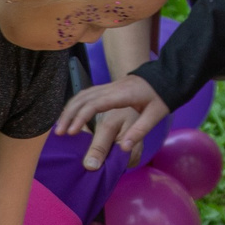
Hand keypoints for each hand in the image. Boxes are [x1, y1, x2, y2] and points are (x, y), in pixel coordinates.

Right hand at [52, 76, 169, 169]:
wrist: (165, 75)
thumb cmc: (161, 95)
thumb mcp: (156, 115)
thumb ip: (139, 131)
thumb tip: (123, 149)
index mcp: (122, 95)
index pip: (96, 104)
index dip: (82, 117)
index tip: (73, 132)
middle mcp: (111, 88)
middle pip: (83, 99)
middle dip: (69, 115)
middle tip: (60, 133)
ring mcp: (108, 86)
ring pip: (81, 95)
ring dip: (69, 110)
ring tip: (60, 127)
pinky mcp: (107, 88)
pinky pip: (85, 94)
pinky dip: (74, 105)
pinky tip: (69, 115)